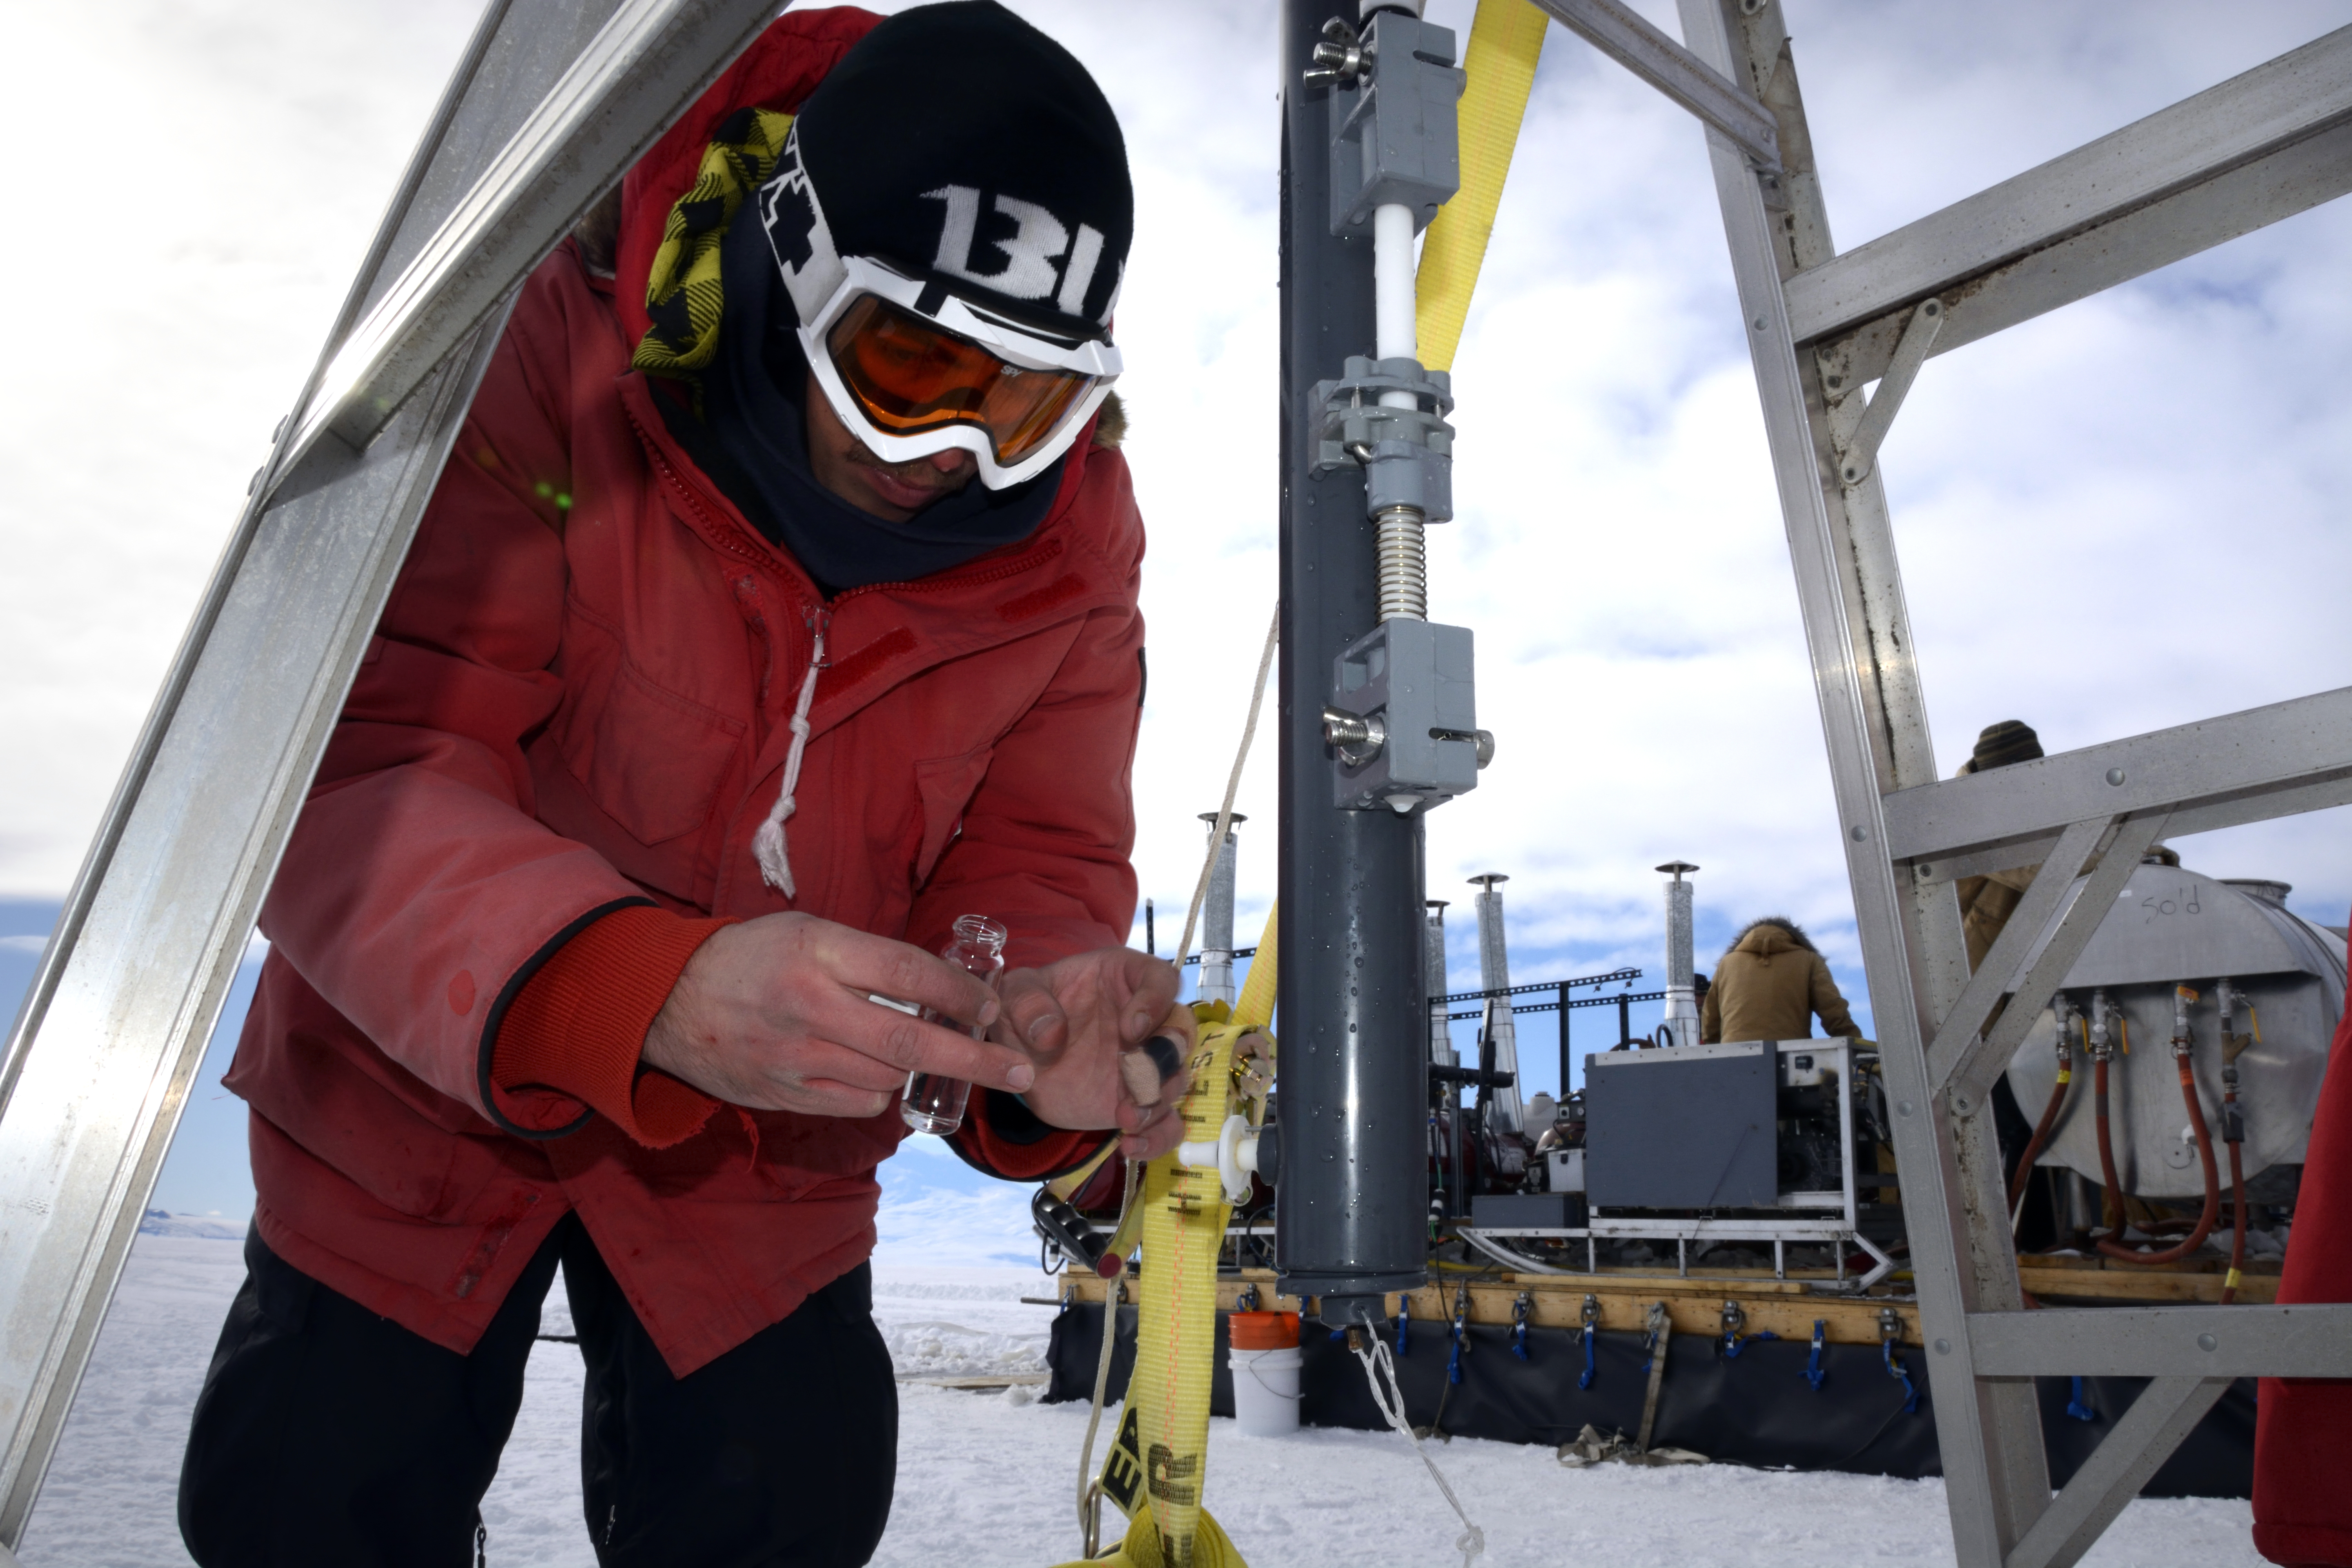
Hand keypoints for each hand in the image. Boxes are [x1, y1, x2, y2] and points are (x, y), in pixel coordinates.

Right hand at [642, 913, 1034, 1116]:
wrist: (671, 1002)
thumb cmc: (753, 957)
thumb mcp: (810, 932)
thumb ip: (871, 957)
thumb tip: (944, 986)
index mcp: (817, 951)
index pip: (908, 972)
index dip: (961, 992)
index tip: (994, 1005)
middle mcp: (809, 1006)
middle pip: (910, 1039)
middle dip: (977, 1058)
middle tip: (1022, 1069)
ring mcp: (796, 1057)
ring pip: (889, 1075)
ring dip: (921, 1068)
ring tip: (932, 1053)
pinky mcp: (786, 1094)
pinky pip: (860, 1102)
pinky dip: (881, 1090)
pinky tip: (875, 1070)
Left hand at [992, 947, 1193, 1160]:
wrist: (1023, 1055)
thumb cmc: (1028, 1011)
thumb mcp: (1015, 994)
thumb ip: (1026, 1002)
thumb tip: (1050, 1034)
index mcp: (1125, 980)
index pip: (1161, 980)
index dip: (1155, 1002)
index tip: (1130, 1028)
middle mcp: (1147, 1020)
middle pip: (1181, 1033)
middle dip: (1166, 1057)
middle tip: (1137, 1077)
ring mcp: (1146, 1064)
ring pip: (1176, 1079)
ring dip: (1156, 1100)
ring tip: (1125, 1118)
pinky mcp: (1140, 1102)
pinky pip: (1167, 1123)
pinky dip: (1157, 1137)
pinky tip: (1129, 1145)